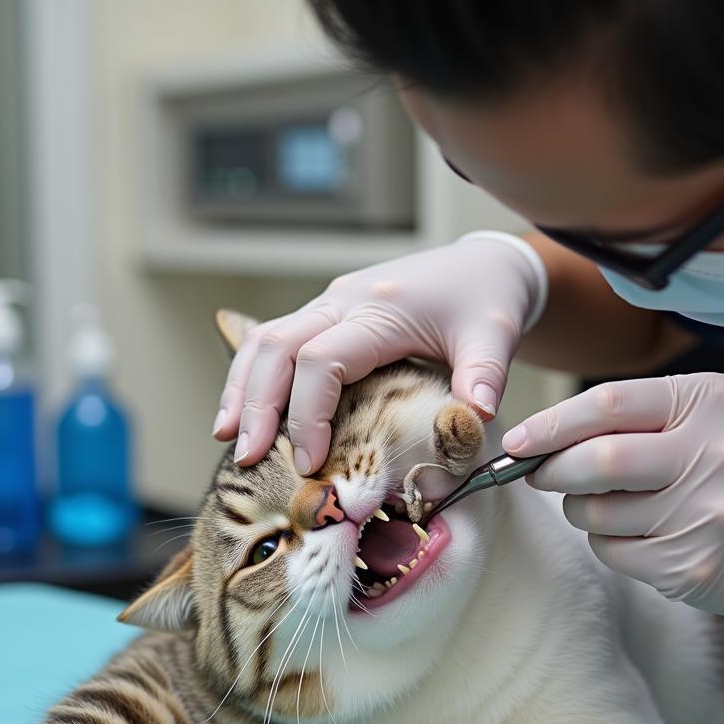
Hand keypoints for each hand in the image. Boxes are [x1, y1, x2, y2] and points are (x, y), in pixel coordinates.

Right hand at [213, 232, 546, 472]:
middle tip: (248, 458)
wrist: (484, 261)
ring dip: (243, 388)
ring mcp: (331, 302)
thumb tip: (475, 419)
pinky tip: (244, 411)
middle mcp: (345, 300)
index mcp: (380, 309)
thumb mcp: (496, 335)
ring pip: (265, 339)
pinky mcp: (328, 311)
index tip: (310, 462)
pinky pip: (276, 339)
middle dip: (257, 405)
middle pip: (277, 347)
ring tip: (227, 437)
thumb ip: (484, 377)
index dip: (308, 414)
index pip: (321, 361)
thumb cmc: (488, 298)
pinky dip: (254, 375)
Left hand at [505, 372, 723, 673]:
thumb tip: (541, 440)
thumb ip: (634, 418)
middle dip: (551, 469)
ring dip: (579, 508)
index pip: (609, 403)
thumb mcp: (710, 421)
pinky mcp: (694, 565)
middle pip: (596, 460)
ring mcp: (706, 514)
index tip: (516, 439)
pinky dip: (607, 542)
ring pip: (596, 512)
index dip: (551, 423)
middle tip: (537, 473)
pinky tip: (640, 535)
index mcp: (712, 403)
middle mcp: (715, 454)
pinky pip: (613, 551)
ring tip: (606, 503)